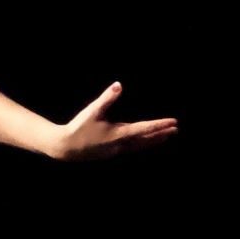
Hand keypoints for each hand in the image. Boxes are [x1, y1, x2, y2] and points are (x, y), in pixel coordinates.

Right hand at [52, 82, 176, 160]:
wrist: (64, 147)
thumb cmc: (78, 128)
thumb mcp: (92, 111)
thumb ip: (107, 98)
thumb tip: (119, 85)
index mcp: (119, 134)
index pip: (145, 128)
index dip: (160, 125)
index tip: (174, 122)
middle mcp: (121, 144)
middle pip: (146, 139)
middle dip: (161, 134)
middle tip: (175, 130)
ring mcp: (116, 150)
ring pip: (139, 146)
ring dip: (153, 141)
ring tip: (164, 137)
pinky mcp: (110, 153)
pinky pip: (131, 148)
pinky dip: (141, 144)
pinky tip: (142, 142)